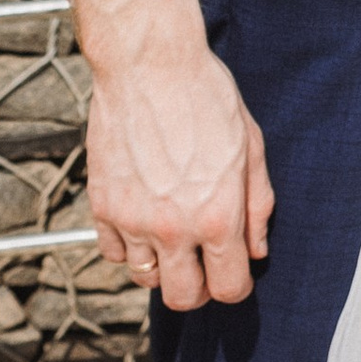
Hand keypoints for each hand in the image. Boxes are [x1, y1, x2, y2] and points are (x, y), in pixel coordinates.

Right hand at [85, 33, 274, 312]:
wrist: (149, 64)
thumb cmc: (205, 96)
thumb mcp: (250, 146)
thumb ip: (257, 204)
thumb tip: (257, 248)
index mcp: (218, 216)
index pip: (229, 288)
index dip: (236, 285)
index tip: (233, 271)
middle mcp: (174, 228)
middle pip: (183, 298)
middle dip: (198, 287)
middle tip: (203, 261)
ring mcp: (133, 220)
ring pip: (145, 279)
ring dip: (162, 265)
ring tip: (173, 233)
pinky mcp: (103, 206)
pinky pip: (114, 253)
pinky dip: (129, 246)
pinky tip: (143, 218)